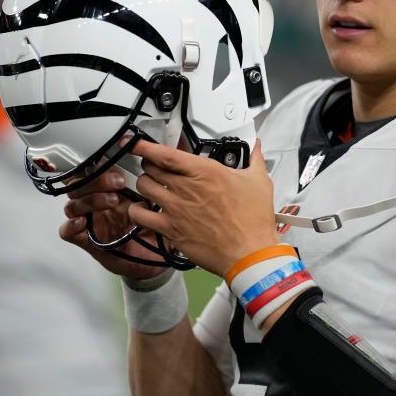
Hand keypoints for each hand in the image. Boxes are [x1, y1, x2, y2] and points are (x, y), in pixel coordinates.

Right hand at [60, 168, 168, 280]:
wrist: (155, 264)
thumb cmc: (153, 231)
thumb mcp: (156, 204)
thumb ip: (157, 183)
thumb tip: (168, 157)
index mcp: (109, 191)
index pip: (93, 171)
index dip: (97, 162)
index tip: (113, 157)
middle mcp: (96, 204)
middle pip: (80, 184)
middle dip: (96, 179)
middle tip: (118, 181)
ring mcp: (90, 222)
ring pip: (73, 204)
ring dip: (90, 199)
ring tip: (113, 200)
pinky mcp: (87, 241)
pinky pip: (67, 232)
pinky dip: (71, 226)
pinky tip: (82, 221)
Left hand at [128, 139, 279, 275]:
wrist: (249, 253)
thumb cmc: (253, 221)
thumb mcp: (259, 182)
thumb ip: (255, 160)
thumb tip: (257, 148)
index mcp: (206, 172)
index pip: (166, 153)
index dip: (146, 146)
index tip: (136, 142)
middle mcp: (187, 188)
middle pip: (151, 167)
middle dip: (149, 164)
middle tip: (154, 166)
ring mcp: (176, 209)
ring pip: (143, 187)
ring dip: (144, 184)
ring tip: (151, 186)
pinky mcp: (171, 229)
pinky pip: (141, 216)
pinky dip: (137, 210)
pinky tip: (143, 210)